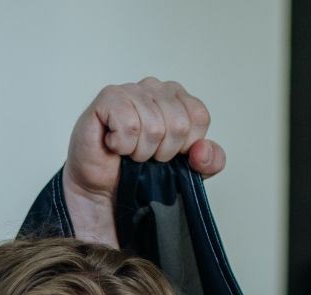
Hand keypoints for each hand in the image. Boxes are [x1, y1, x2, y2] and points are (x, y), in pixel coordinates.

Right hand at [63, 78, 225, 244]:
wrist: (101, 190)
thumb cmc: (138, 174)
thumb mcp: (184, 172)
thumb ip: (208, 162)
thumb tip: (203, 150)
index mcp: (177, 98)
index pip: (198, 118)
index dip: (185, 146)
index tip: (166, 154)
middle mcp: (156, 88)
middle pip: (178, 124)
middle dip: (162, 152)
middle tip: (144, 156)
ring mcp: (132, 90)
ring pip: (153, 127)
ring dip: (139, 152)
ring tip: (128, 151)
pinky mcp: (109, 97)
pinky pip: (129, 125)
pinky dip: (122, 145)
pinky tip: (113, 143)